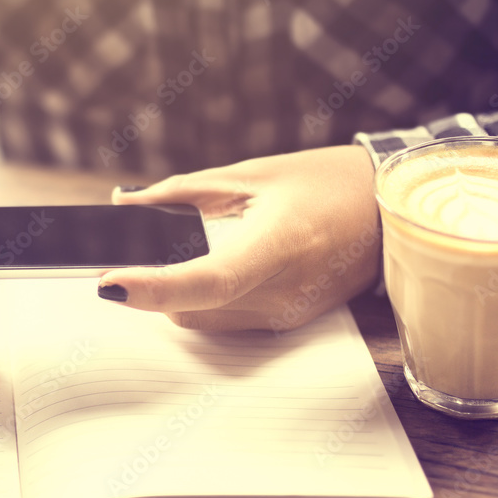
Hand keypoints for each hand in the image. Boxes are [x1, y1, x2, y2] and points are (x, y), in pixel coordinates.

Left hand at [100, 146, 381, 331]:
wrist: (389, 209)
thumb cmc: (324, 182)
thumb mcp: (249, 174)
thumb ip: (180, 194)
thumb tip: (122, 205)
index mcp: (282, 243)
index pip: (207, 280)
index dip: (153, 287)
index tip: (107, 282)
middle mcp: (286, 291)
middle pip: (191, 308)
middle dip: (151, 285)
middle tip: (118, 254)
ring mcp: (289, 314)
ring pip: (202, 320)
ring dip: (174, 294)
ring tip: (169, 254)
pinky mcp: (288, 323)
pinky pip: (224, 321)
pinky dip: (200, 299)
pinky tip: (205, 266)